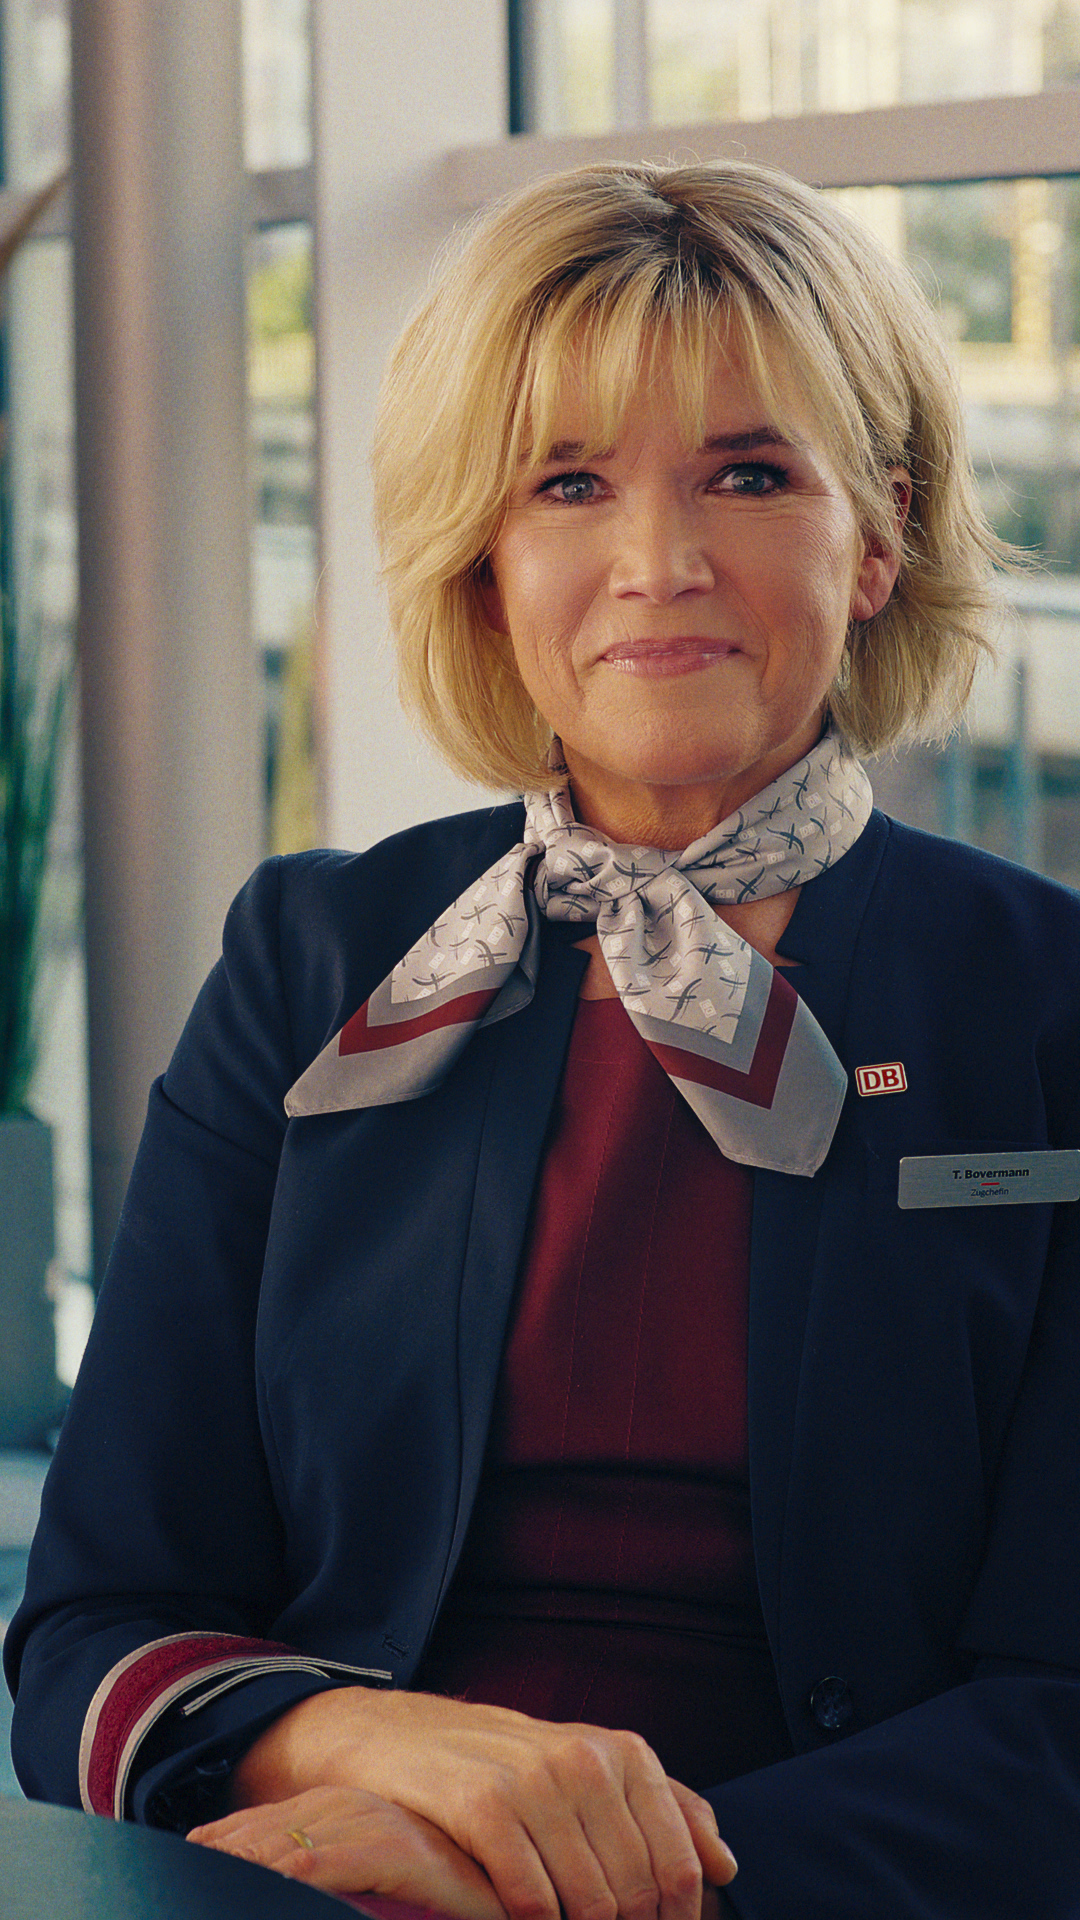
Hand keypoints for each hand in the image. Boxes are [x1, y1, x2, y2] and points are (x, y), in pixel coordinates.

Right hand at [231, 1689, 737, 1919]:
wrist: (401, 1738)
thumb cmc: (507, 1766)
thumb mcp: (590, 1771)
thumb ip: (666, 1811)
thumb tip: (726, 1867)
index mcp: (623, 1753)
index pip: (677, 1868)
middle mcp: (585, 1759)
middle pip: (635, 1893)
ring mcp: (534, 1779)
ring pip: (588, 1902)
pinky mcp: (482, 1805)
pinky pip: (531, 1898)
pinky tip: (520, 1915)